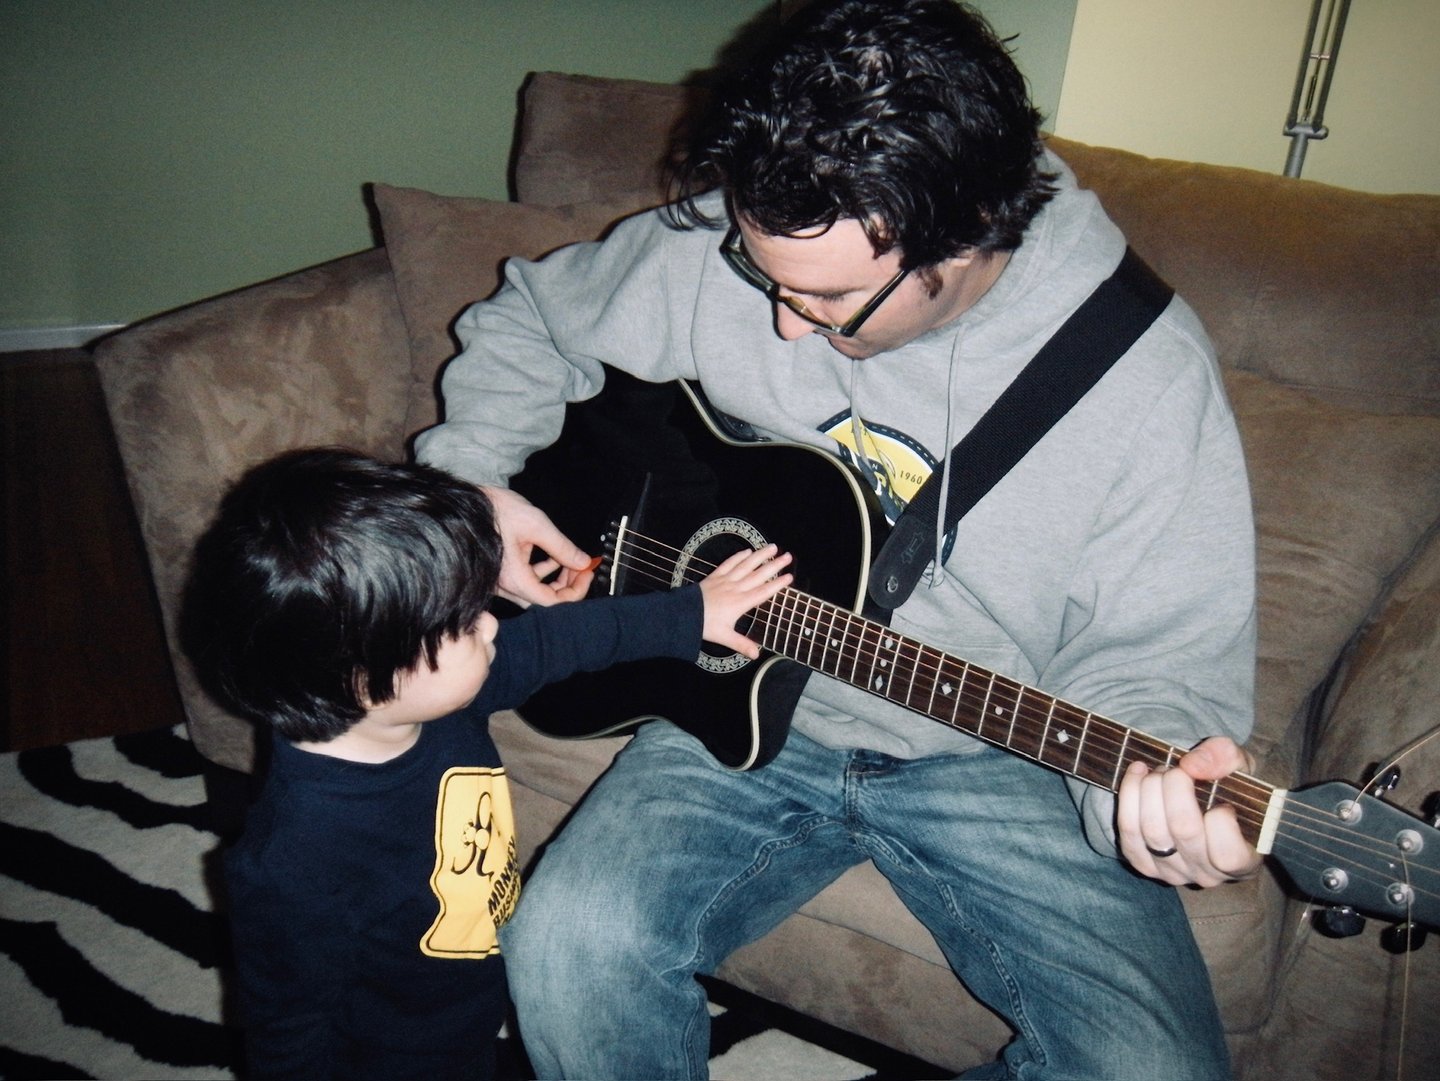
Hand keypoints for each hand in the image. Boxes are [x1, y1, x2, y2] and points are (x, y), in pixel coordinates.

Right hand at [482, 486, 594, 606]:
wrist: (464, 502)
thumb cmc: (495, 510)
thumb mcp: (536, 524)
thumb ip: (562, 547)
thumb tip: (583, 562)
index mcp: (514, 578)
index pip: (551, 601)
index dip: (575, 591)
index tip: (587, 573)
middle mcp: (504, 585)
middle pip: (543, 599)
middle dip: (567, 585)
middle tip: (581, 568)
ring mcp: (499, 580)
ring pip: (534, 590)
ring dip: (554, 579)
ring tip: (569, 560)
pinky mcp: (498, 571)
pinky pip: (523, 579)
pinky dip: (540, 571)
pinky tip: (551, 556)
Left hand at [698, 545, 792, 659]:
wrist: (683, 614)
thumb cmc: (704, 626)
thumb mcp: (724, 637)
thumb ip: (742, 644)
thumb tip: (757, 654)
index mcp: (740, 603)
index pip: (763, 592)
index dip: (778, 584)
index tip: (790, 577)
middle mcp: (735, 589)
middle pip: (758, 575)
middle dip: (774, 565)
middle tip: (788, 556)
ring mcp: (725, 580)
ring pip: (746, 565)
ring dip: (760, 555)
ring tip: (773, 547)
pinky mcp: (715, 576)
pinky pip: (729, 563)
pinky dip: (739, 556)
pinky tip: (748, 551)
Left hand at [1116, 736, 1263, 887]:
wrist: (1206, 807)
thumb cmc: (1232, 792)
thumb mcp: (1243, 768)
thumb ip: (1226, 758)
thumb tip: (1192, 765)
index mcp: (1243, 862)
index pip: (1227, 855)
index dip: (1221, 820)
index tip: (1222, 800)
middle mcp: (1206, 875)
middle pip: (1183, 830)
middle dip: (1175, 786)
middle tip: (1179, 770)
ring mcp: (1172, 872)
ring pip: (1152, 830)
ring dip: (1150, 788)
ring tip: (1160, 771)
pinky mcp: (1143, 863)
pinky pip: (1128, 831)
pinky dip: (1129, 795)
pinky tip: (1138, 774)